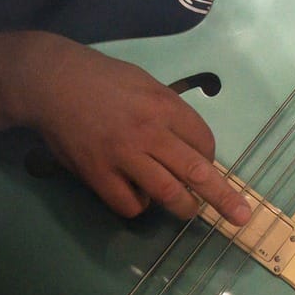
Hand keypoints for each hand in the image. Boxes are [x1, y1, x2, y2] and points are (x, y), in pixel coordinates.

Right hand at [23, 36, 253, 225]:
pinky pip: (129, 205)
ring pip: (167, 194)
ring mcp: (123, 156)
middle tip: (241, 216)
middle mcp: (150, 133)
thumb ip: (167, 110)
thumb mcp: (145, 82)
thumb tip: (186, 141)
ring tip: (187, 210)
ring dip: (184, 208)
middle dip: (224, 197)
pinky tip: (134, 193)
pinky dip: (138, 205)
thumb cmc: (102, 78)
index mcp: (165, 106)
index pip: (204, 142)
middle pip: (197, 172)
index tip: (204, 164)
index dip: (210, 158)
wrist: (53, 82)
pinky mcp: (98, 175)